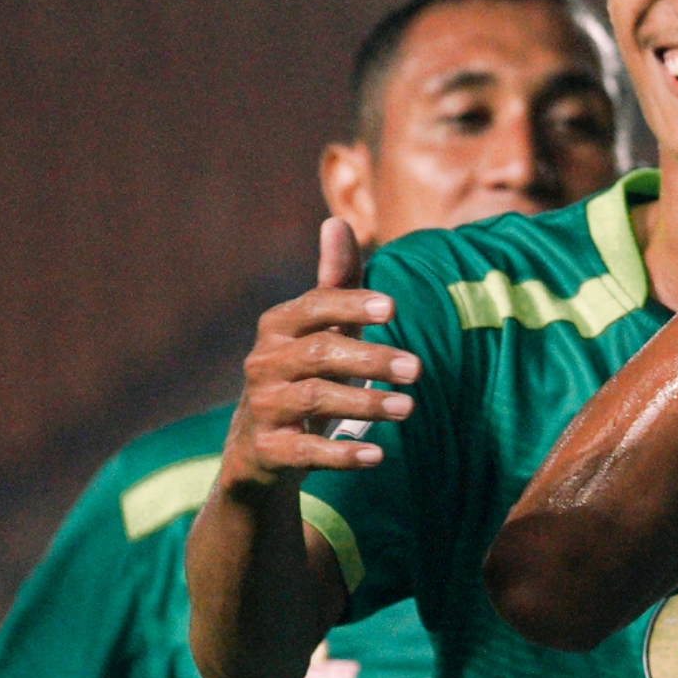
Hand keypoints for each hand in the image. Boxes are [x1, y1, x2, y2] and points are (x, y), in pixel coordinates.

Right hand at [219, 219, 415, 491]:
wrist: (259, 449)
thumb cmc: (303, 374)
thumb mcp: (320, 329)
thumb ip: (335, 282)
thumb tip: (337, 221)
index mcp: (278, 326)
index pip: (313, 306)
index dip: (351, 304)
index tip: (393, 308)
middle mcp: (263, 363)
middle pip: (318, 354)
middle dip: (370, 359)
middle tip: (419, 369)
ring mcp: (262, 407)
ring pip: (313, 399)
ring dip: (365, 402)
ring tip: (409, 408)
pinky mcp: (265, 451)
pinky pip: (303, 451)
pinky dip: (340, 454)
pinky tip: (378, 456)